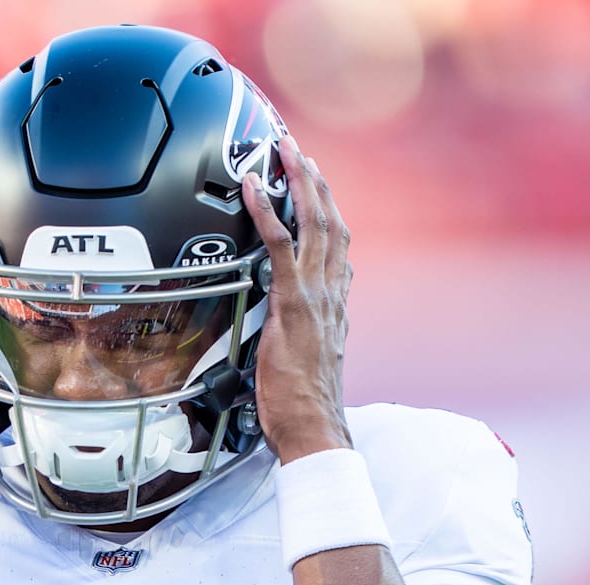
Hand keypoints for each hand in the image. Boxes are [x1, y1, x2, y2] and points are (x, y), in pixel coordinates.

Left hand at [241, 136, 352, 463]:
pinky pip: (279, 245)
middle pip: (331, 222)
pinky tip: (253, 188)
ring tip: (284, 151)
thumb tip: (285, 323)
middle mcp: (331, 292)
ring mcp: (315, 294)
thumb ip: (301, 331)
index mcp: (335, 303)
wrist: (315, 428)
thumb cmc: (305, 403)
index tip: (316, 185)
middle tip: (299, 151)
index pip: (336, 245)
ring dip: (298, 181)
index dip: (327, 209)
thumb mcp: (307, 358)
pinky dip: (266, 212)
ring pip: (313, 223)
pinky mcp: (293, 302)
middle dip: (315, 182)